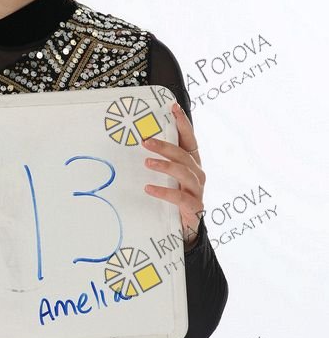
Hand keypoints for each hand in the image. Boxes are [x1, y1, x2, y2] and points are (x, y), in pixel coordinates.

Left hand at [142, 101, 205, 249]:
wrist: (185, 230)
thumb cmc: (174, 198)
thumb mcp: (167, 177)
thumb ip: (160, 161)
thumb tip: (139, 142)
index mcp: (192, 163)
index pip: (189, 139)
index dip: (183, 123)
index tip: (173, 108)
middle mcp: (197, 174)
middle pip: (183, 155)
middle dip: (166, 145)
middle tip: (146, 141)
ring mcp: (197, 190)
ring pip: (184, 172)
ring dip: (165, 165)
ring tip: (147, 162)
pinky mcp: (194, 207)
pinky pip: (180, 196)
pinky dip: (164, 191)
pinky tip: (149, 188)